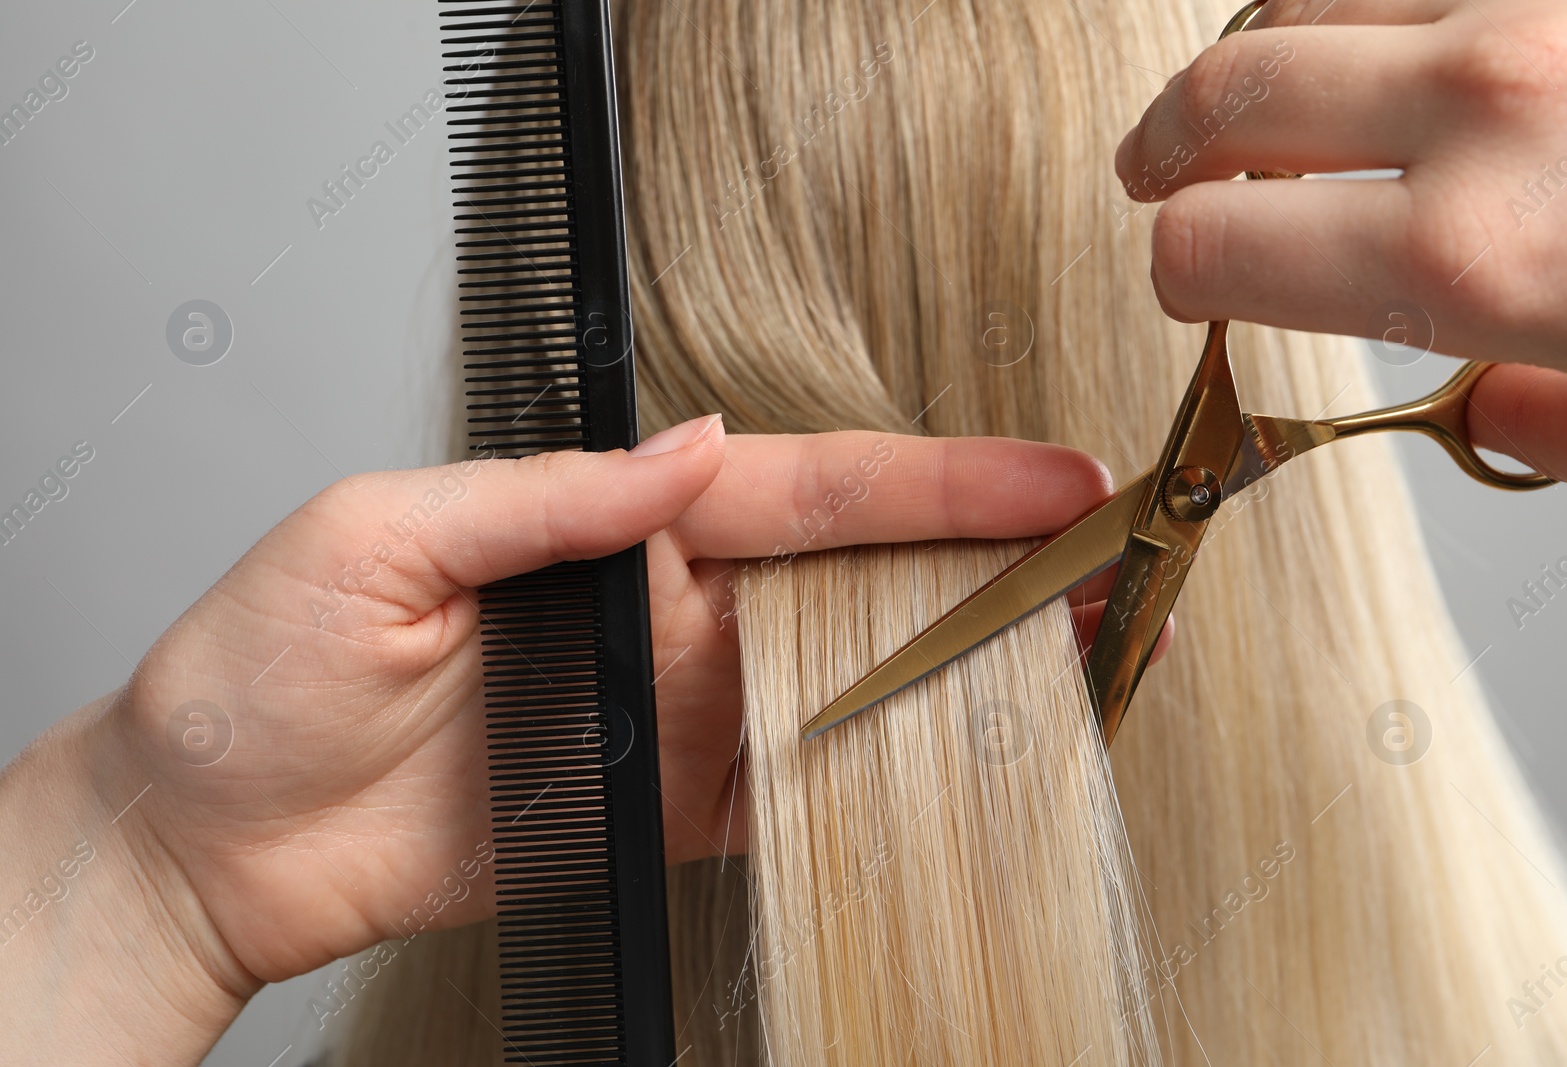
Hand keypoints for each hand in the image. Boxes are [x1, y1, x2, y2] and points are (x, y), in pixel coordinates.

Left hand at [69, 415, 1152, 1013]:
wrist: (211, 839)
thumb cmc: (258, 673)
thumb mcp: (379, 533)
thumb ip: (550, 496)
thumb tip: (689, 450)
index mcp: (612, 528)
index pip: (800, 491)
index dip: (930, 485)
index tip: (1039, 478)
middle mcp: (659, 615)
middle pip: (855, 581)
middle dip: (989, 567)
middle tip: (1105, 562)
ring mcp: (668, 717)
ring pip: (845, 684)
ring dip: (960, 670)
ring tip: (1078, 653)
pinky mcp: (655, 812)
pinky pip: (787, 793)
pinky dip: (875, 779)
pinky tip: (957, 759)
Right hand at [1114, 0, 1566, 489]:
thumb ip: (1560, 428)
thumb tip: (1505, 409)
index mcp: (1474, 254)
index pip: (1210, 243)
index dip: (1179, 273)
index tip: (1190, 283)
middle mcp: (1494, 101)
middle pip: (1230, 90)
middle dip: (1171, 142)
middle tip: (1157, 167)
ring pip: (1316, 1)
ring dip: (1277, 59)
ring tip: (1277, 98)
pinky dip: (1384, 15)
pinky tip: (1392, 52)